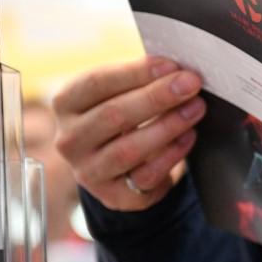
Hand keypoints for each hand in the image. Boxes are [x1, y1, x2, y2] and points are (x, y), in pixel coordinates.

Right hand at [54, 57, 204, 210]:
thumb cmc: (122, 118)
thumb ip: (139, 81)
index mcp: (66, 104)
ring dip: (168, 126)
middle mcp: (70, 139)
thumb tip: (176, 69)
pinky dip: (171, 155)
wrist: (117, 167)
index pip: (96, 83)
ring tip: (195, 108)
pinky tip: (189, 137)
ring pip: (129, 149)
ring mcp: (88, 171)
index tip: (171, 65)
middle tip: (190, 85)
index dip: (136, 73)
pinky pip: (146, 176)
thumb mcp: (119, 95)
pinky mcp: (113, 195)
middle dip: (157, 97)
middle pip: (113, 115)